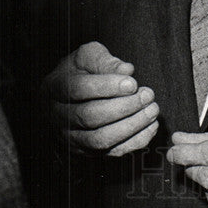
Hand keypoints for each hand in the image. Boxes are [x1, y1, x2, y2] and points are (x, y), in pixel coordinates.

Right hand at [42, 41, 158, 156]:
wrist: (71, 92)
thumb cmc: (81, 70)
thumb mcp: (88, 56)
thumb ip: (104, 60)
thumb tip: (126, 70)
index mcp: (54, 88)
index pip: (78, 90)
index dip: (107, 87)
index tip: (132, 83)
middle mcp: (58, 117)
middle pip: (90, 117)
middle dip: (124, 107)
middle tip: (147, 95)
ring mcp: (72, 138)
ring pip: (101, 139)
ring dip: (131, 126)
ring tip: (152, 110)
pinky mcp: (88, 151)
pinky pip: (112, 152)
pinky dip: (135, 141)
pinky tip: (151, 125)